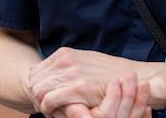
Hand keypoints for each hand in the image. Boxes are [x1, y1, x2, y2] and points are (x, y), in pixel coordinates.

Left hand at [29, 47, 160, 117]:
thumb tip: (52, 76)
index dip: (35, 86)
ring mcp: (70, 73)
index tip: (40, 98)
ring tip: (47, 112)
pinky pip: (49, 100)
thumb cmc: (109, 74)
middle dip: (34, 96)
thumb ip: (68, 67)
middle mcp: (64, 61)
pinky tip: (53, 114)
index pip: (36, 70)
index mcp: (64, 54)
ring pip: (38, 90)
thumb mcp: (84, 63)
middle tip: (41, 107)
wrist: (131, 78)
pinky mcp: (77, 89)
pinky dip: (47, 109)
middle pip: (33, 79)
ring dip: (39, 103)